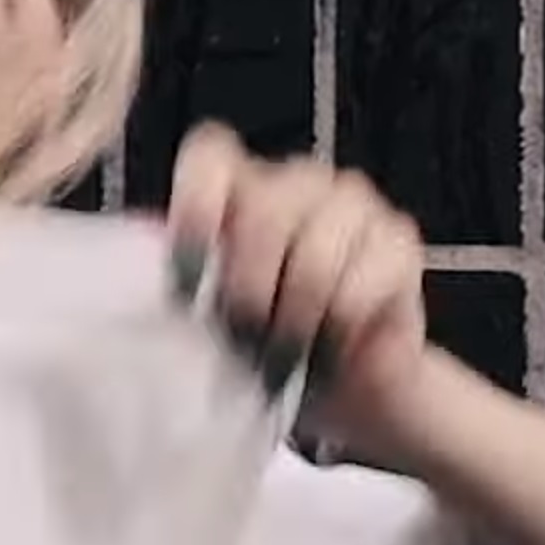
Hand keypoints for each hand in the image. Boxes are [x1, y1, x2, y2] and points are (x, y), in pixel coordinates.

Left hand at [166, 123, 430, 452]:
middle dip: (246, 290)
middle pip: (264, 211)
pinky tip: (326, 353)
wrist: (346, 388)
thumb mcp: (210, 321)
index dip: (196, 208)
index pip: (212, 156)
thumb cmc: (262, 350)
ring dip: (292, 320)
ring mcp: (354, 204)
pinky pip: (360, 286)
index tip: (187, 274)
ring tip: (278, 358)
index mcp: (240, 187)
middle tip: (239, 340)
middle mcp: (297, 181)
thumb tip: (145, 299)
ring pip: (314, 256)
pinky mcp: (400, 242)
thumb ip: (188, 291)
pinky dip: (335, 331)